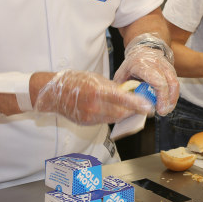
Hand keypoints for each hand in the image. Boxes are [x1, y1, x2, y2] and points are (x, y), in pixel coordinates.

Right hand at [34, 70, 152, 124]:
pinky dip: (113, 116)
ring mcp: (90, 117)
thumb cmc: (75, 81)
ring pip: (114, 119)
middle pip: (121, 113)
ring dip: (125, 114)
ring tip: (132, 108)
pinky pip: (105, 121)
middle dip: (134, 111)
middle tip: (143, 107)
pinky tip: (115, 110)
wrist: (54, 93)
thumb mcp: (97, 78)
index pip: (121, 99)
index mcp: (97, 92)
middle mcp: (94, 106)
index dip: (136, 104)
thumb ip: (113, 87)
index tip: (148, 106)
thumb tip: (129, 91)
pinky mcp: (87, 123)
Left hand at [113, 33, 178, 115]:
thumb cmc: (132, 63)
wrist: (143, 48)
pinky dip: (173, 94)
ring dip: (173, 98)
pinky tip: (169, 102)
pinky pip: (175, 82)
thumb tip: (125, 104)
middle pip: (170, 83)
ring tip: (167, 109)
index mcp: (142, 65)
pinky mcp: (171, 68)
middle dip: (169, 100)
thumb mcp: (122, 74)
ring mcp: (166, 65)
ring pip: (175, 82)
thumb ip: (123, 88)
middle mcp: (157, 63)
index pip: (157, 82)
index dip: (161, 97)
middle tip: (164, 111)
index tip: (159, 109)